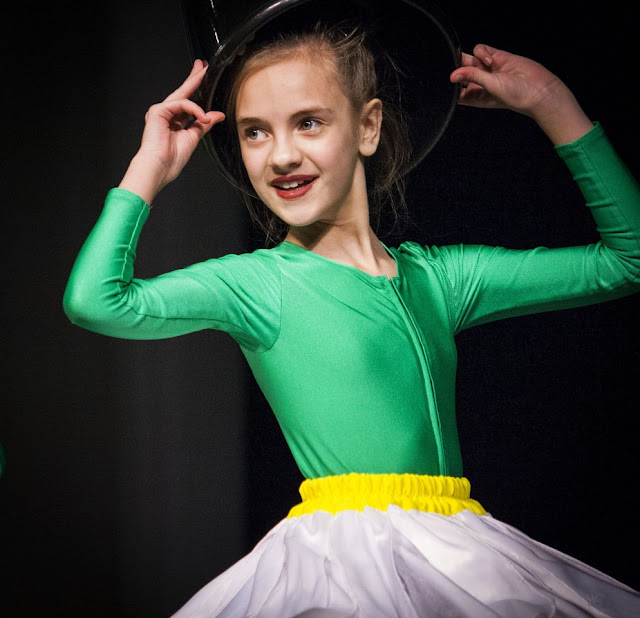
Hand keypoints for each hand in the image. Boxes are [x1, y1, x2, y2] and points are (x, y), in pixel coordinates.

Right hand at [119, 59, 224, 203]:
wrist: (159, 167)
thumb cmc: (172, 159)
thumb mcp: (194, 138)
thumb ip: (204, 124)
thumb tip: (217, 115)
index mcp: (175, 121)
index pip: (188, 101)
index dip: (196, 88)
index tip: (203, 75)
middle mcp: (167, 114)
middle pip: (183, 91)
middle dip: (194, 78)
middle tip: (203, 65)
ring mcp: (161, 111)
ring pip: (183, 97)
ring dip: (199, 104)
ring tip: (206, 116)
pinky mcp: (158, 111)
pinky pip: (181, 104)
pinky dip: (193, 110)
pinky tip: (201, 117)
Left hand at [449, 44, 592, 143]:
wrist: (538, 88)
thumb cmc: (515, 96)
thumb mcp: (490, 87)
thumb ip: (472, 77)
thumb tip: (453, 75)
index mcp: (474, 96)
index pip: (455, 91)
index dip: (450, 85)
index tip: (450, 79)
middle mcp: (479, 83)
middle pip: (460, 72)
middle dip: (457, 67)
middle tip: (458, 64)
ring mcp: (487, 69)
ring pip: (469, 59)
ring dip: (473, 59)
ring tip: (486, 65)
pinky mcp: (496, 57)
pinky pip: (482, 50)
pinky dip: (483, 52)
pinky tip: (491, 60)